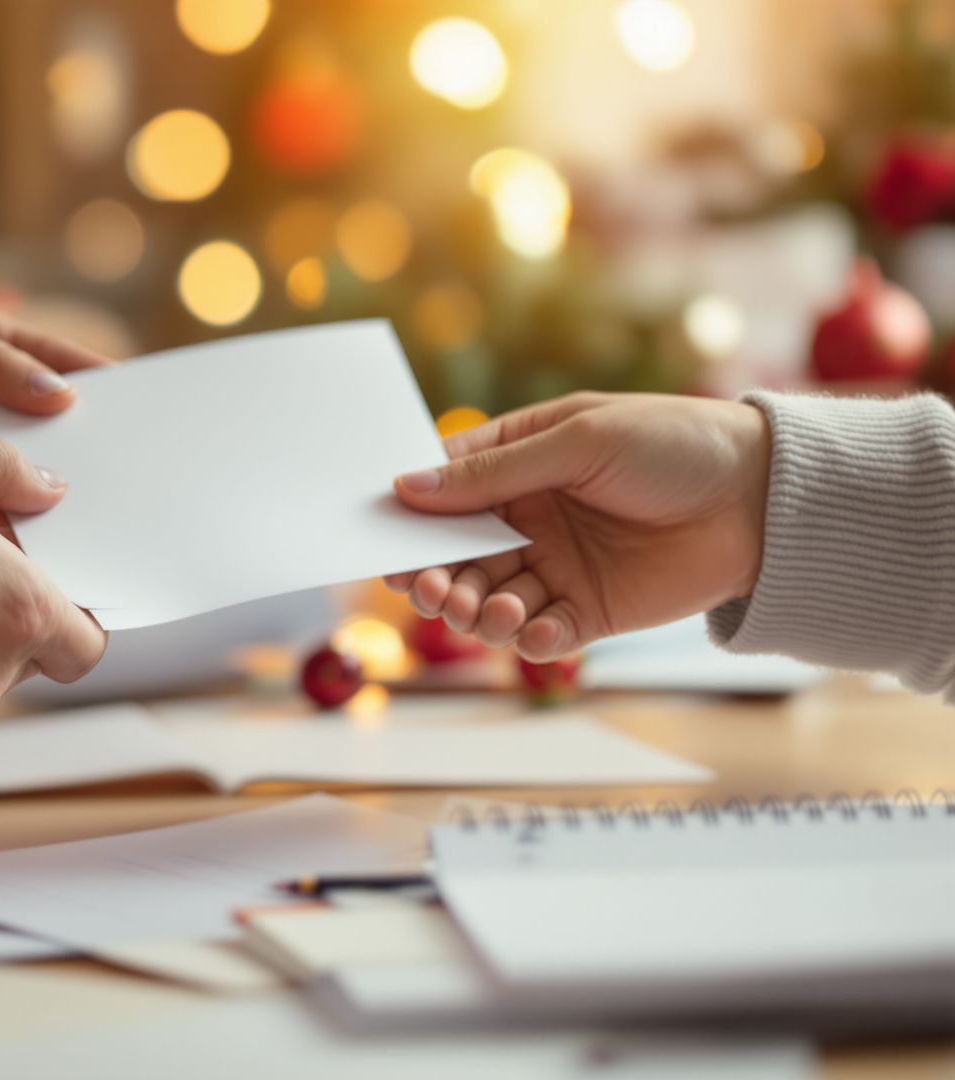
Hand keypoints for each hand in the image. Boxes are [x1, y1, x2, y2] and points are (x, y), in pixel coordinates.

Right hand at [384, 393, 770, 660]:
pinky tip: (535, 629)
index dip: (409, 517)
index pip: (443, 492)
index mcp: (518, 465)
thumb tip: (408, 487)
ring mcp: (556, 568)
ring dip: (476, 612)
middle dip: (434, 576)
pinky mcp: (589, 613)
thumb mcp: (579, 440)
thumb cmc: (676, 444)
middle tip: (430, 587)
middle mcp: (528, 520)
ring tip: (491, 610)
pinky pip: (540, 636)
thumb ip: (494, 471)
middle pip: (454, 556)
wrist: (766, 497)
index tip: (383, 540)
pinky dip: (528, 640)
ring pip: (488, 601)